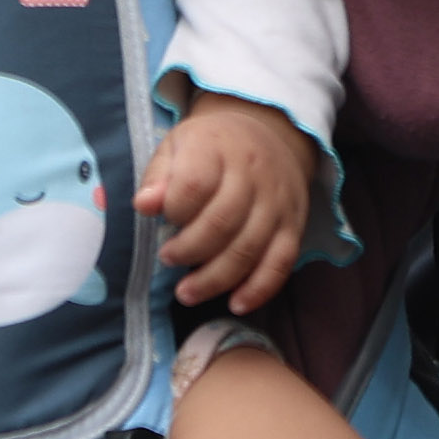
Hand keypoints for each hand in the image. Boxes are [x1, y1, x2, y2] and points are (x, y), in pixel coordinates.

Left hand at [134, 90, 318, 310]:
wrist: (268, 135)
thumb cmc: (212, 147)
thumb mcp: (178, 146)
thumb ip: (159, 176)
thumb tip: (144, 205)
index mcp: (217, 148)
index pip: (194, 185)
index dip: (174, 210)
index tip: (162, 219)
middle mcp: (252, 175)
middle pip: (221, 223)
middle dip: (189, 250)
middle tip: (168, 258)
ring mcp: (276, 203)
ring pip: (248, 248)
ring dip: (215, 279)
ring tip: (186, 293)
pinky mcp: (293, 226)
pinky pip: (280, 263)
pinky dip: (259, 289)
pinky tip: (236, 304)